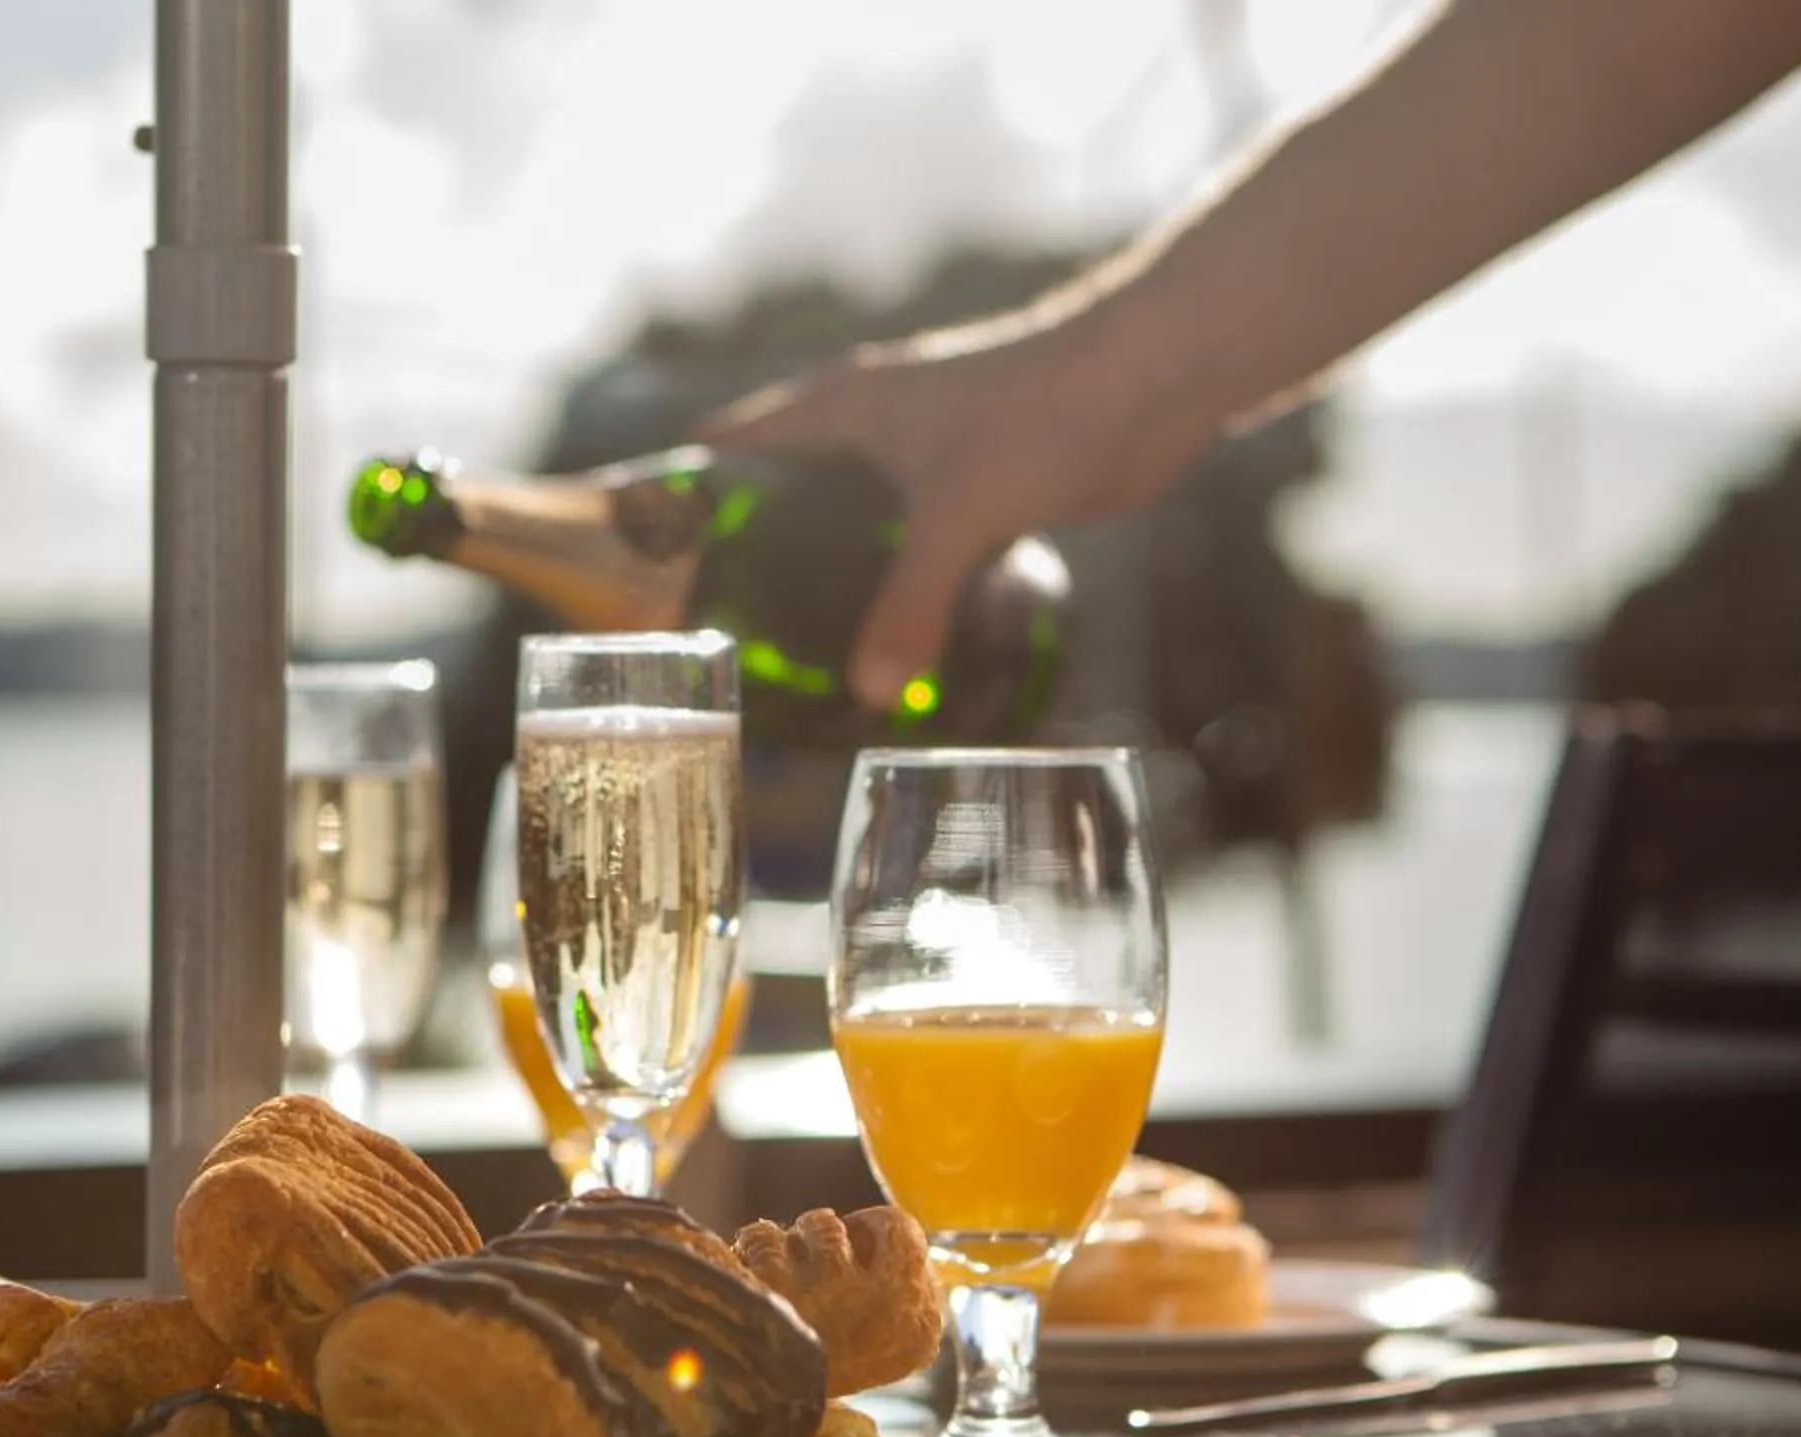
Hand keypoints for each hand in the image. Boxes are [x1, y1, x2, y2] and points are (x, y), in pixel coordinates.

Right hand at [695, 307, 1216, 712]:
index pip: (729, 448)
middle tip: (717, 645)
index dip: (682, 499)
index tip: (646, 567)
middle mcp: (871, 428)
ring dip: (829, 584)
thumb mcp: (962, 514)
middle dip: (753, 564)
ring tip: (789, 662)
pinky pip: (914, 551)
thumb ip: (910, 603)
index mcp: (838, 406)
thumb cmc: (1047, 409)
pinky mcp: (978, 492)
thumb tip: (869, 696)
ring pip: (852, 531)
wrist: (1154, 376)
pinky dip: (898, 591)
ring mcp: (925, 460)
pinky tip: (889, 649)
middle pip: (783, 501)